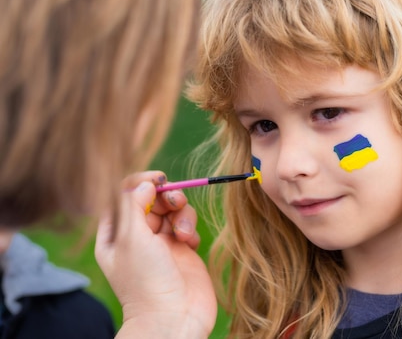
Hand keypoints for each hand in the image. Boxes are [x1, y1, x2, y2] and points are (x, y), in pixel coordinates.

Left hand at [95, 171, 216, 337]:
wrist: (173, 318)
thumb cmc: (145, 281)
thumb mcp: (131, 238)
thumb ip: (134, 204)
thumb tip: (145, 183)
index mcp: (115, 234)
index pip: (123, 195)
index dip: (140, 182)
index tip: (158, 179)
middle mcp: (137, 236)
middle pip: (151, 198)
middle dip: (165, 196)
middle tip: (175, 202)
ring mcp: (161, 243)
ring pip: (172, 209)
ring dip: (181, 214)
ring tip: (183, 233)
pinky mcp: (183, 250)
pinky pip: (187, 224)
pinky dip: (190, 228)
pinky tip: (190, 243)